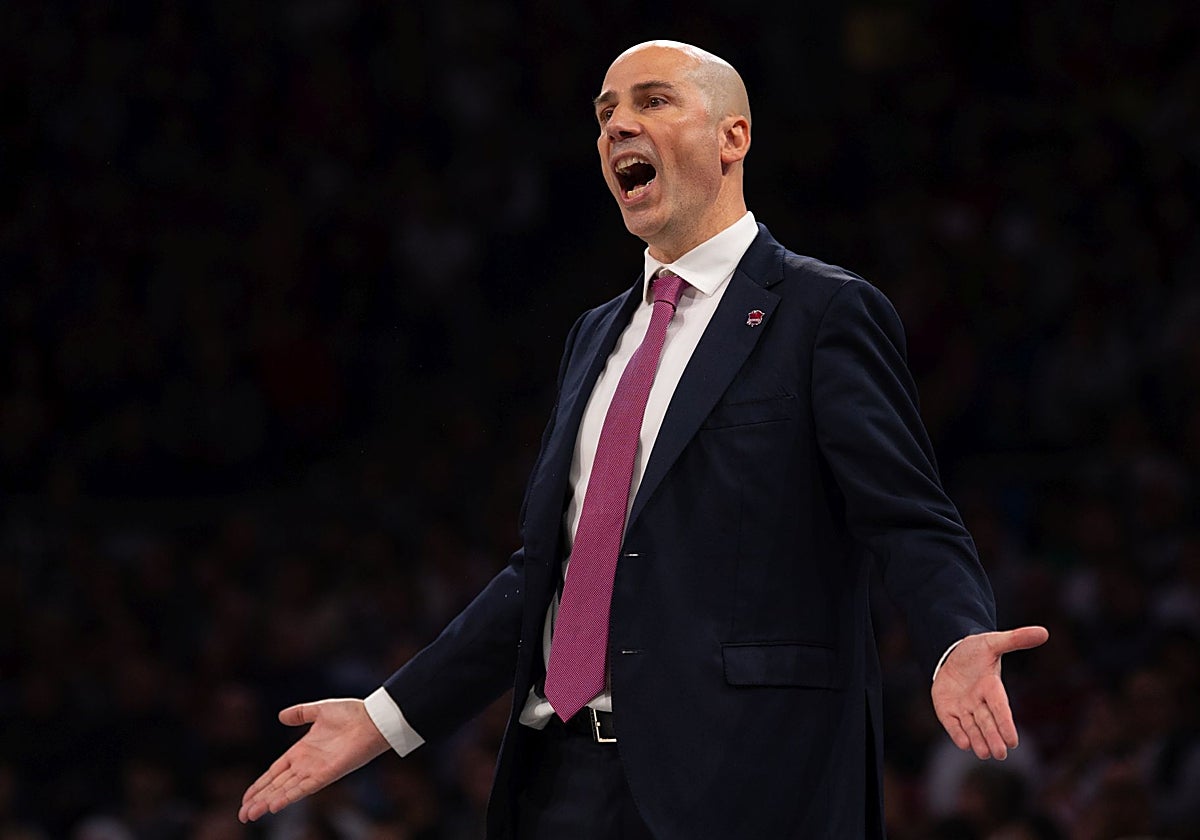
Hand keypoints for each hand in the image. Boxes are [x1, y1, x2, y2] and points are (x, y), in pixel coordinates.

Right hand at [239, 698, 389, 822]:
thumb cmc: (351, 714)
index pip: (275, 772)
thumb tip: (280, 716)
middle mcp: (306, 764)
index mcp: (302, 751)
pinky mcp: (327, 774)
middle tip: (242, 815)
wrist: (373, 719)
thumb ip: (300, 713)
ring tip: (250, 815)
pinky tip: (274, 806)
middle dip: (258, 800)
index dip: (260, 785)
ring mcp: (316, 771)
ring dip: (268, 802)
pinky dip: (288, 797)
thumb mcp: (320, 710)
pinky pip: (304, 788)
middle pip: (276, 786)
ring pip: (286, 791)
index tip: (246, 798)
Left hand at [931, 626, 1048, 760]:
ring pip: (972, 727)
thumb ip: (1016, 639)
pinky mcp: (947, 710)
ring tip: (985, 753)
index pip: (1001, 707)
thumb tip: (1044, 631)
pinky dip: (957, 734)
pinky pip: (952, 724)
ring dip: (978, 740)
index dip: (1006, 723)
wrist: (950, 653)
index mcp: (992, 687)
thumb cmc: (975, 650)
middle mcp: (979, 701)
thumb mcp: (993, 642)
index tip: (1013, 741)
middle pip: (987, 722)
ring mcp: (963, 707)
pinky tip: (963, 744)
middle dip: (993, 738)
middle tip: (1000, 754)